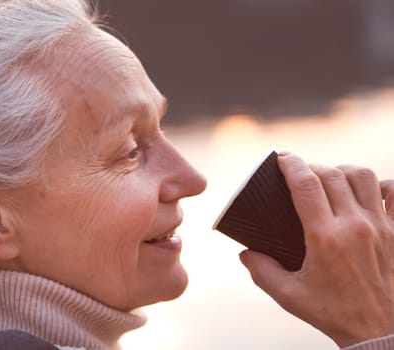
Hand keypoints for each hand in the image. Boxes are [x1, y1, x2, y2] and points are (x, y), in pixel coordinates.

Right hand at [239, 152, 393, 347]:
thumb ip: (262, 271)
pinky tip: (366, 192)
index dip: (291, 164)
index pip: (306, 184)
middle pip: (331, 174)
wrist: (379, 332)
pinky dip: (380, 185)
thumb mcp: (289, 296)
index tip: (281, 158)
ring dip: (342, 170)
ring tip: (330, 177)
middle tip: (299, 172)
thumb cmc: (333, 313)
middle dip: (310, 166)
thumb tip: (244, 253)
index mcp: (325, 238)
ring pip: (363, 176)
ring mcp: (380, 226)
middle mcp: (354, 225)